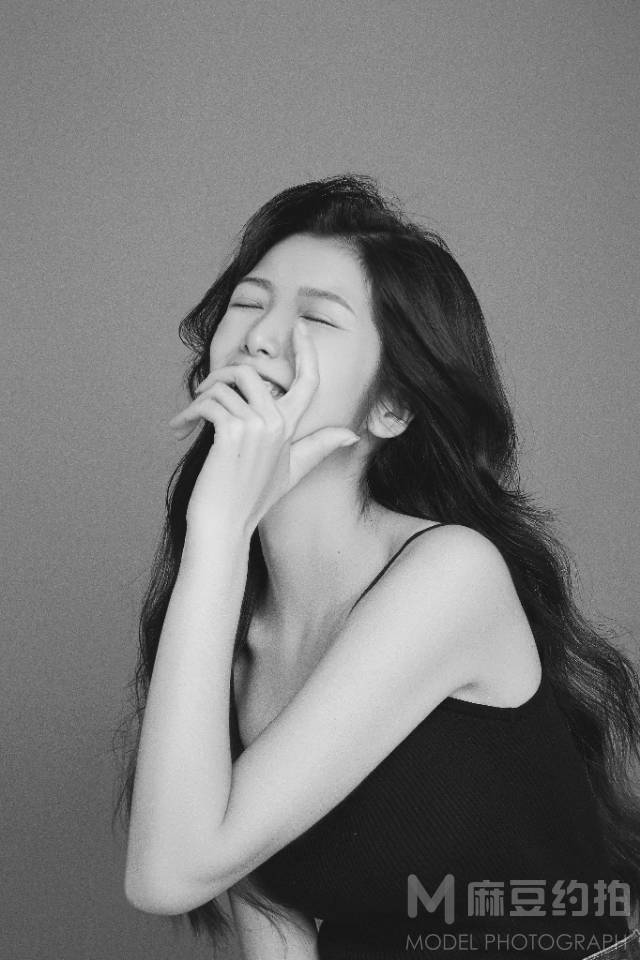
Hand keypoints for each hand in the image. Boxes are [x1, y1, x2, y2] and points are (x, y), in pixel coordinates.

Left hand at [168, 320, 359, 536]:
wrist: (225, 525)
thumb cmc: (252, 500)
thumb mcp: (292, 472)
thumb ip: (318, 448)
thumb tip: (351, 436)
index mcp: (291, 428)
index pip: (308, 382)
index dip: (307, 351)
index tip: (299, 326)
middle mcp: (277, 423)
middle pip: (252, 372)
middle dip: (221, 377)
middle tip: (202, 396)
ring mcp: (256, 427)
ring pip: (225, 385)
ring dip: (199, 398)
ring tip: (187, 419)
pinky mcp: (232, 432)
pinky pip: (209, 402)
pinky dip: (188, 412)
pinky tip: (179, 428)